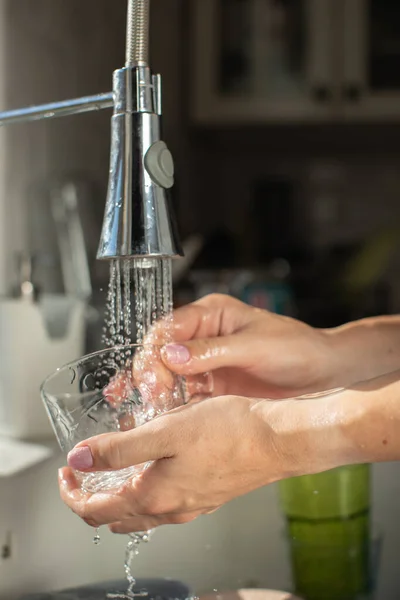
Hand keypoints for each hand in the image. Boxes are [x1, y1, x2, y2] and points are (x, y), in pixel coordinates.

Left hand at [59, 395, 303, 532]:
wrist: (279, 440)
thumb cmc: (230, 431)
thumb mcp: (166, 431)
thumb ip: (119, 448)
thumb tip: (80, 459)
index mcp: (155, 496)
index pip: (96, 511)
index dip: (72, 494)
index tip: (65, 474)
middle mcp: (171, 509)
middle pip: (116, 517)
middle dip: (92, 498)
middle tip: (83, 474)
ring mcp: (191, 505)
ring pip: (141, 512)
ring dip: (119, 495)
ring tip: (114, 467)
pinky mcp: (208, 494)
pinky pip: (165, 503)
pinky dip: (146, 490)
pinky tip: (156, 466)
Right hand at [156, 294, 337, 398]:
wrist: (323, 375)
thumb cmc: (296, 348)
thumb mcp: (254, 347)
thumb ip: (211, 351)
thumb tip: (170, 355)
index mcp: (211, 314)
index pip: (168, 328)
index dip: (155, 352)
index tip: (155, 379)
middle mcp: (203, 336)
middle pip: (161, 352)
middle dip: (150, 374)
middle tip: (151, 398)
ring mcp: (206, 363)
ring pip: (168, 376)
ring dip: (155, 393)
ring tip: (142, 413)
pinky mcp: (212, 387)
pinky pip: (184, 396)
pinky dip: (172, 408)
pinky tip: (163, 420)